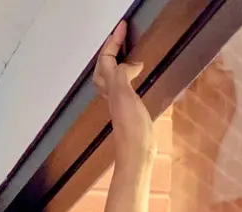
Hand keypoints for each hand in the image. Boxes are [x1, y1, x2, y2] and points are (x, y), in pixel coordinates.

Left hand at [95, 21, 153, 169]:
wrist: (137, 155)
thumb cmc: (131, 129)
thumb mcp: (124, 97)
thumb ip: (121, 76)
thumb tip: (130, 64)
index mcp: (111, 89)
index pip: (106, 60)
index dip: (113, 43)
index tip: (122, 27)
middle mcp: (112, 95)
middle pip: (103, 69)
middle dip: (110, 51)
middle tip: (121, 36)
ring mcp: (120, 104)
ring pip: (111, 78)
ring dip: (115, 62)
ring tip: (125, 51)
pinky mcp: (130, 112)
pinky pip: (124, 87)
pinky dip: (127, 76)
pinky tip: (136, 76)